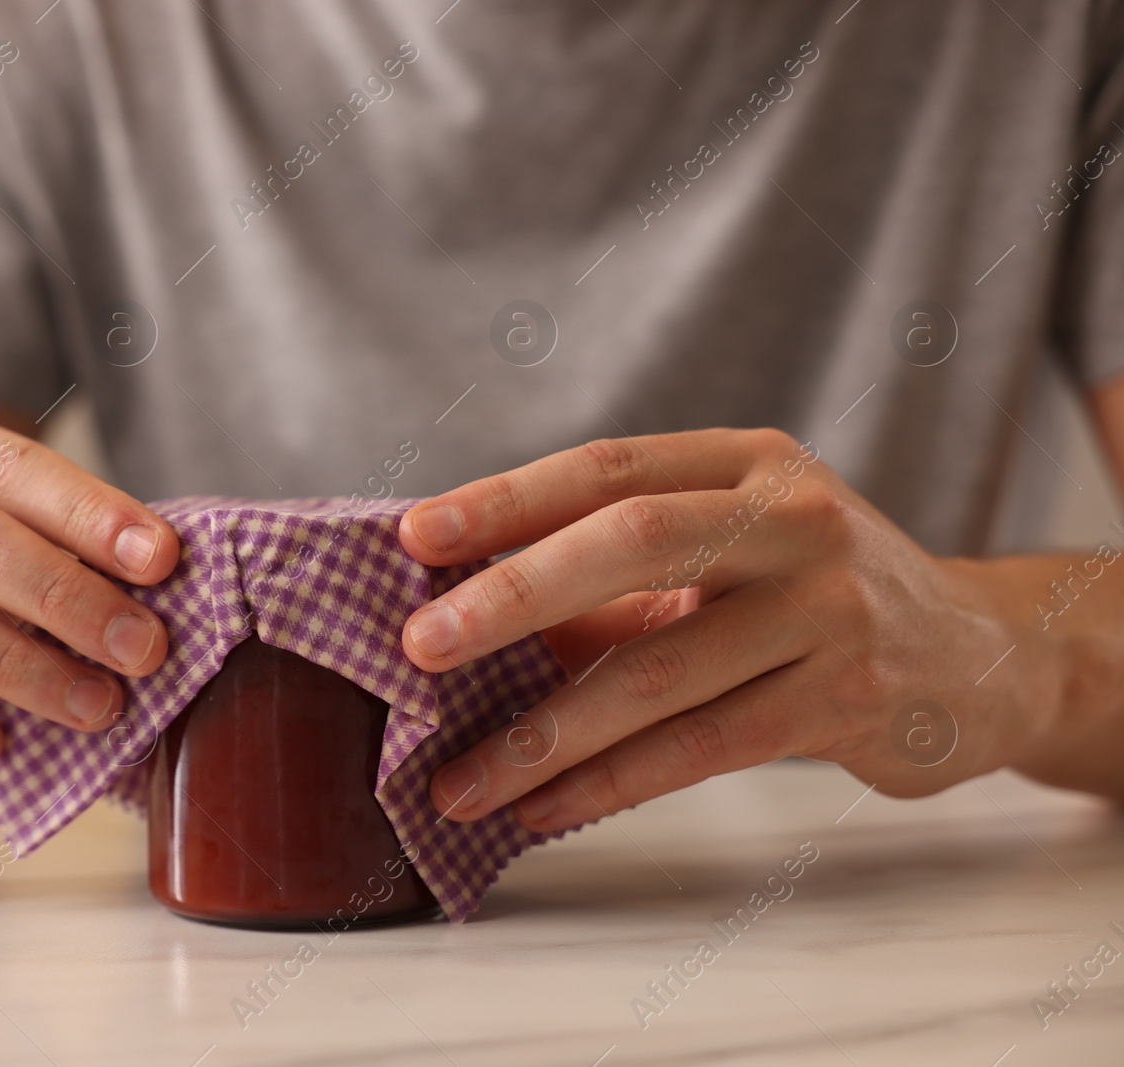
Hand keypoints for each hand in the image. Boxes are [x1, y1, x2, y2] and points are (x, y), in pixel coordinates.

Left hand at [397, 428, 1063, 831]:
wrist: (978, 655)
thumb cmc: (812, 596)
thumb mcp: (726, 558)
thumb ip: (613, 579)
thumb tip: (466, 617)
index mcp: (747, 462)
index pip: (608, 467)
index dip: (506, 499)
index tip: (414, 536)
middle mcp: (794, 519)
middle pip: (632, 539)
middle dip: (513, 594)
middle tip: (419, 645)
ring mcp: (829, 608)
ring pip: (659, 670)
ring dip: (544, 734)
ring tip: (459, 781)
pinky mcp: (848, 699)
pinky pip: (701, 748)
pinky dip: (610, 783)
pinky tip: (542, 809)